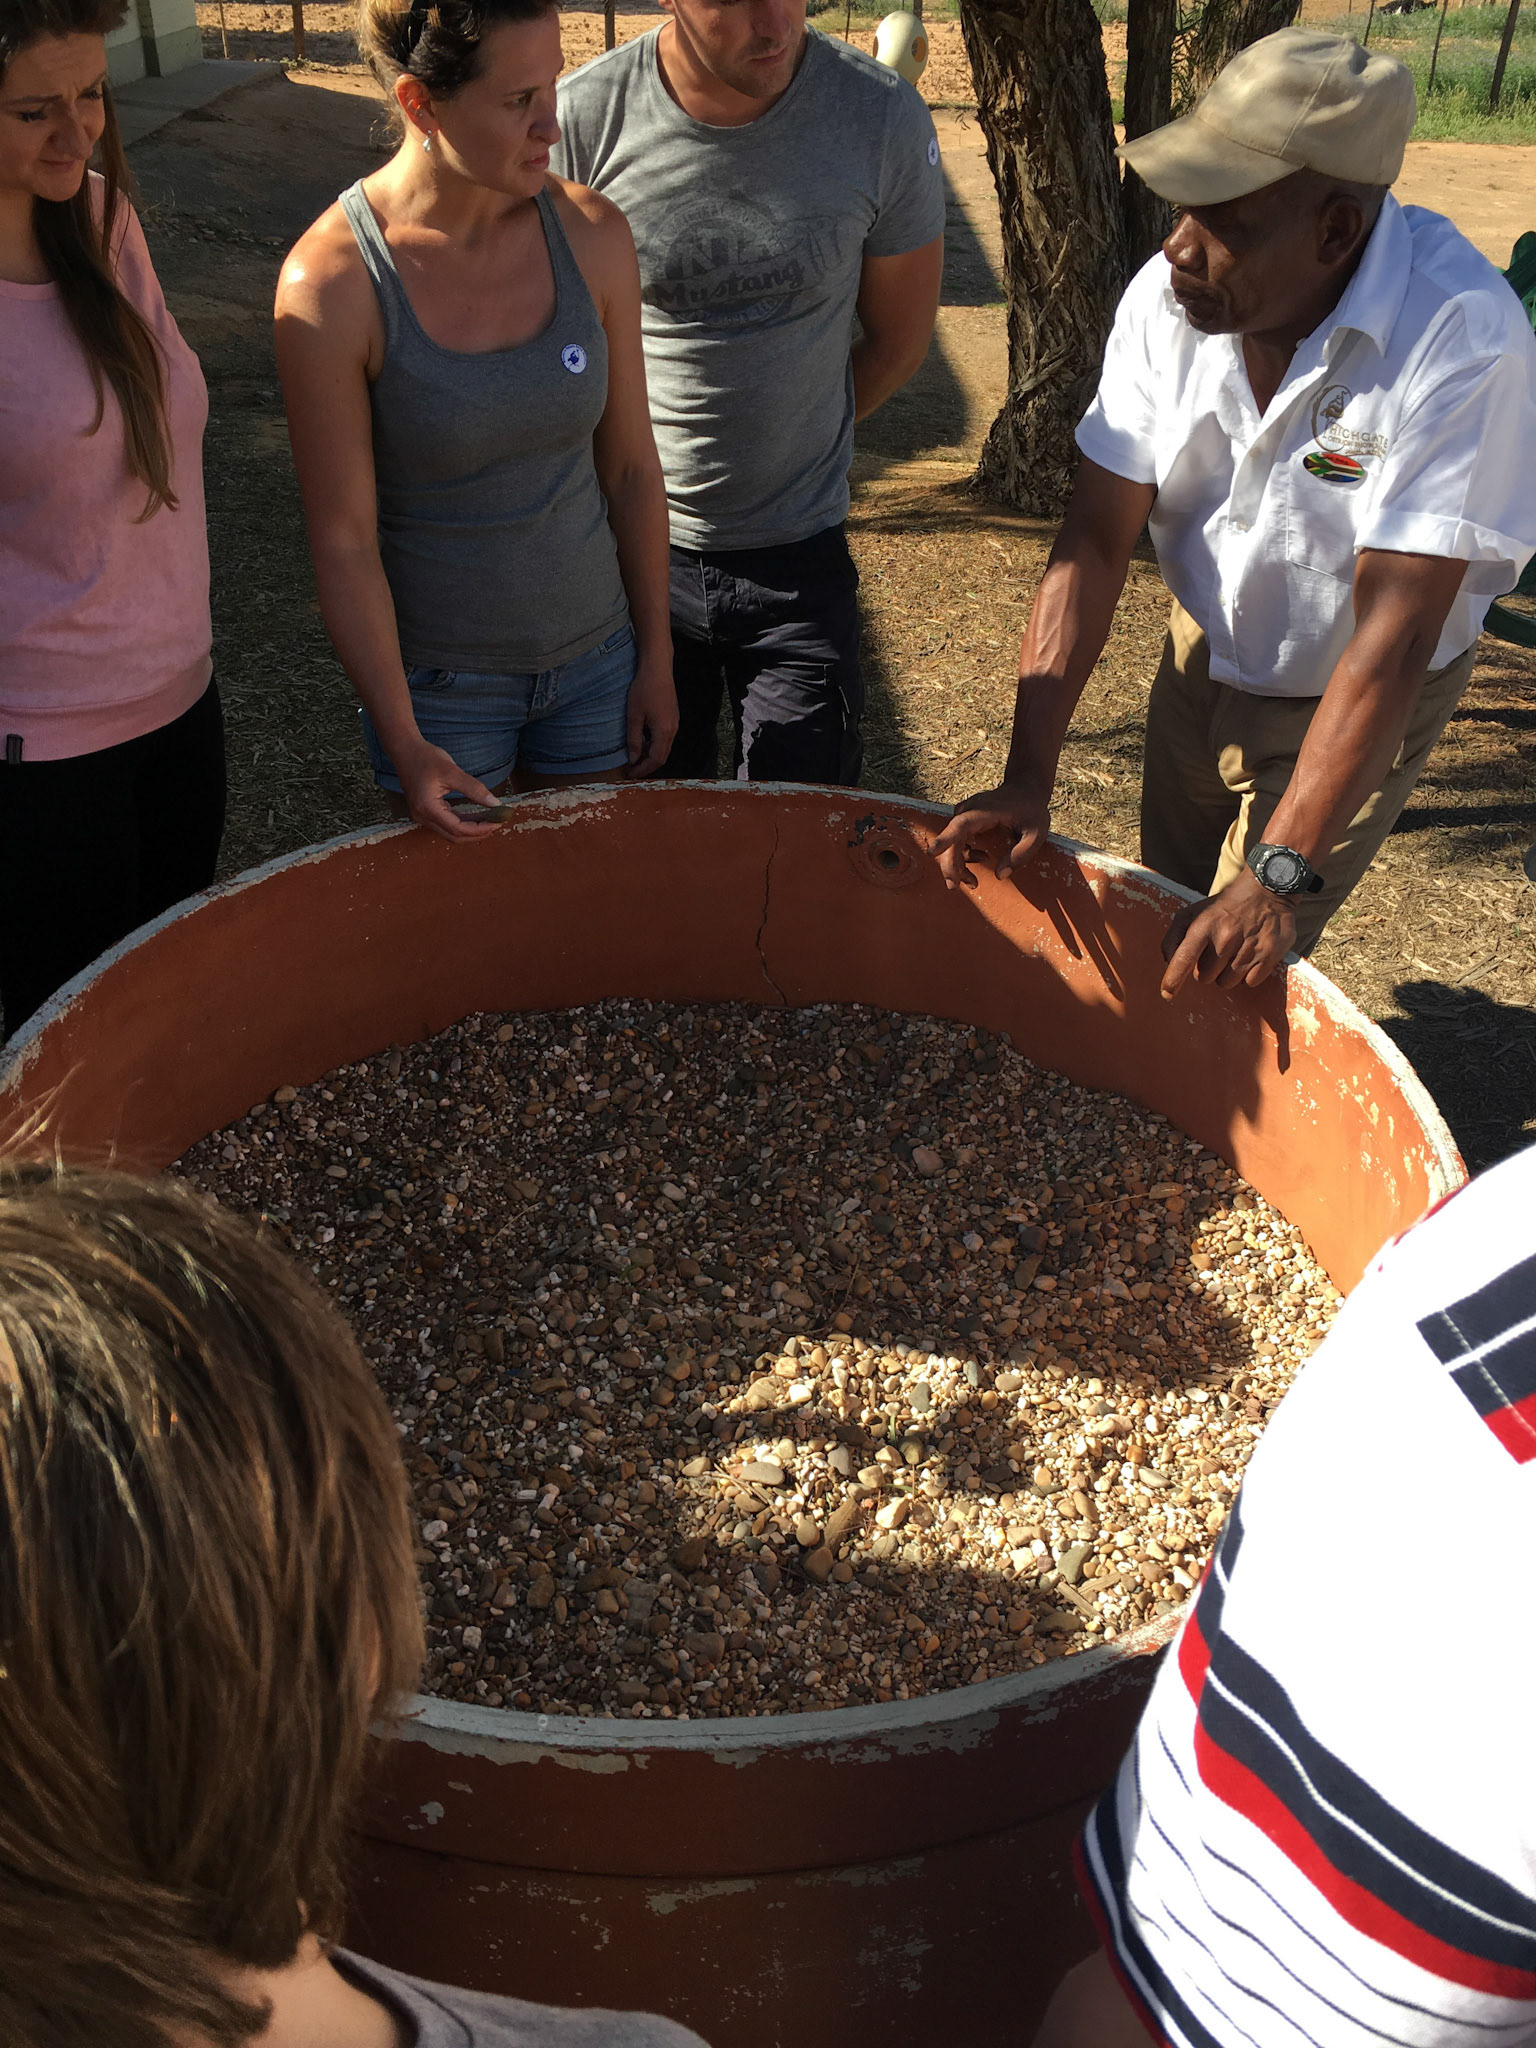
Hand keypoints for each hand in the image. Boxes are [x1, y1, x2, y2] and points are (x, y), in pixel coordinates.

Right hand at [394, 740, 502, 842]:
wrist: (405, 750)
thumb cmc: (425, 758)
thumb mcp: (452, 771)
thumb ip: (474, 789)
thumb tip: (495, 803)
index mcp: (427, 808)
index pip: (457, 829)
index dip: (479, 829)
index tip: (497, 822)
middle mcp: (423, 816)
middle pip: (454, 836)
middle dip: (477, 833)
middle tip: (496, 823)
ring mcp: (423, 816)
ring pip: (450, 832)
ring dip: (471, 829)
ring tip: (490, 820)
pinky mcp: (426, 812)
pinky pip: (447, 824)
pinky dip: (463, 823)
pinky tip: (477, 816)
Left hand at [625, 659, 678, 778]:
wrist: (657, 669)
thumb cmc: (644, 689)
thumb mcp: (634, 716)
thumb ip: (634, 739)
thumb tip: (633, 759)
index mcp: (664, 731)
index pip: (656, 759)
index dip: (643, 769)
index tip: (631, 774)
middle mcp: (673, 730)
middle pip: (663, 757)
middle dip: (648, 766)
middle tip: (632, 770)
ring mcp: (675, 724)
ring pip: (664, 748)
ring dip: (651, 756)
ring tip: (635, 758)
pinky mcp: (672, 718)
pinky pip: (665, 739)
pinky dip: (655, 746)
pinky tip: (643, 743)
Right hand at [929, 784, 1051, 889]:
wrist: (1025, 789)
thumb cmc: (1032, 810)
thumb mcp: (1037, 833)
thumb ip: (1021, 854)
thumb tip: (1000, 875)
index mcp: (986, 811)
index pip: (961, 824)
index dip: (946, 839)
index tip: (932, 851)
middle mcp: (970, 811)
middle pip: (952, 840)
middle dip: (950, 865)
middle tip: (954, 887)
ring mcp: (965, 815)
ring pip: (952, 843)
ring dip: (957, 865)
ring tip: (973, 883)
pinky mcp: (965, 820)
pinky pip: (956, 841)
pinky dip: (963, 856)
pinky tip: (982, 858)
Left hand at [1159, 869, 1296, 997]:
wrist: (1267, 890)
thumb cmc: (1225, 906)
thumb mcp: (1194, 912)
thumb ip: (1175, 936)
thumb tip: (1169, 962)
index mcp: (1204, 925)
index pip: (1183, 959)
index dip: (1173, 979)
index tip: (1167, 994)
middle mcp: (1226, 938)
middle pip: (1205, 977)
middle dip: (1207, 970)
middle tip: (1217, 952)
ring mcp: (1249, 947)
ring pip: (1226, 983)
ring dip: (1227, 973)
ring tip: (1234, 952)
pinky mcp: (1269, 955)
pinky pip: (1250, 982)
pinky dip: (1248, 974)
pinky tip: (1250, 955)